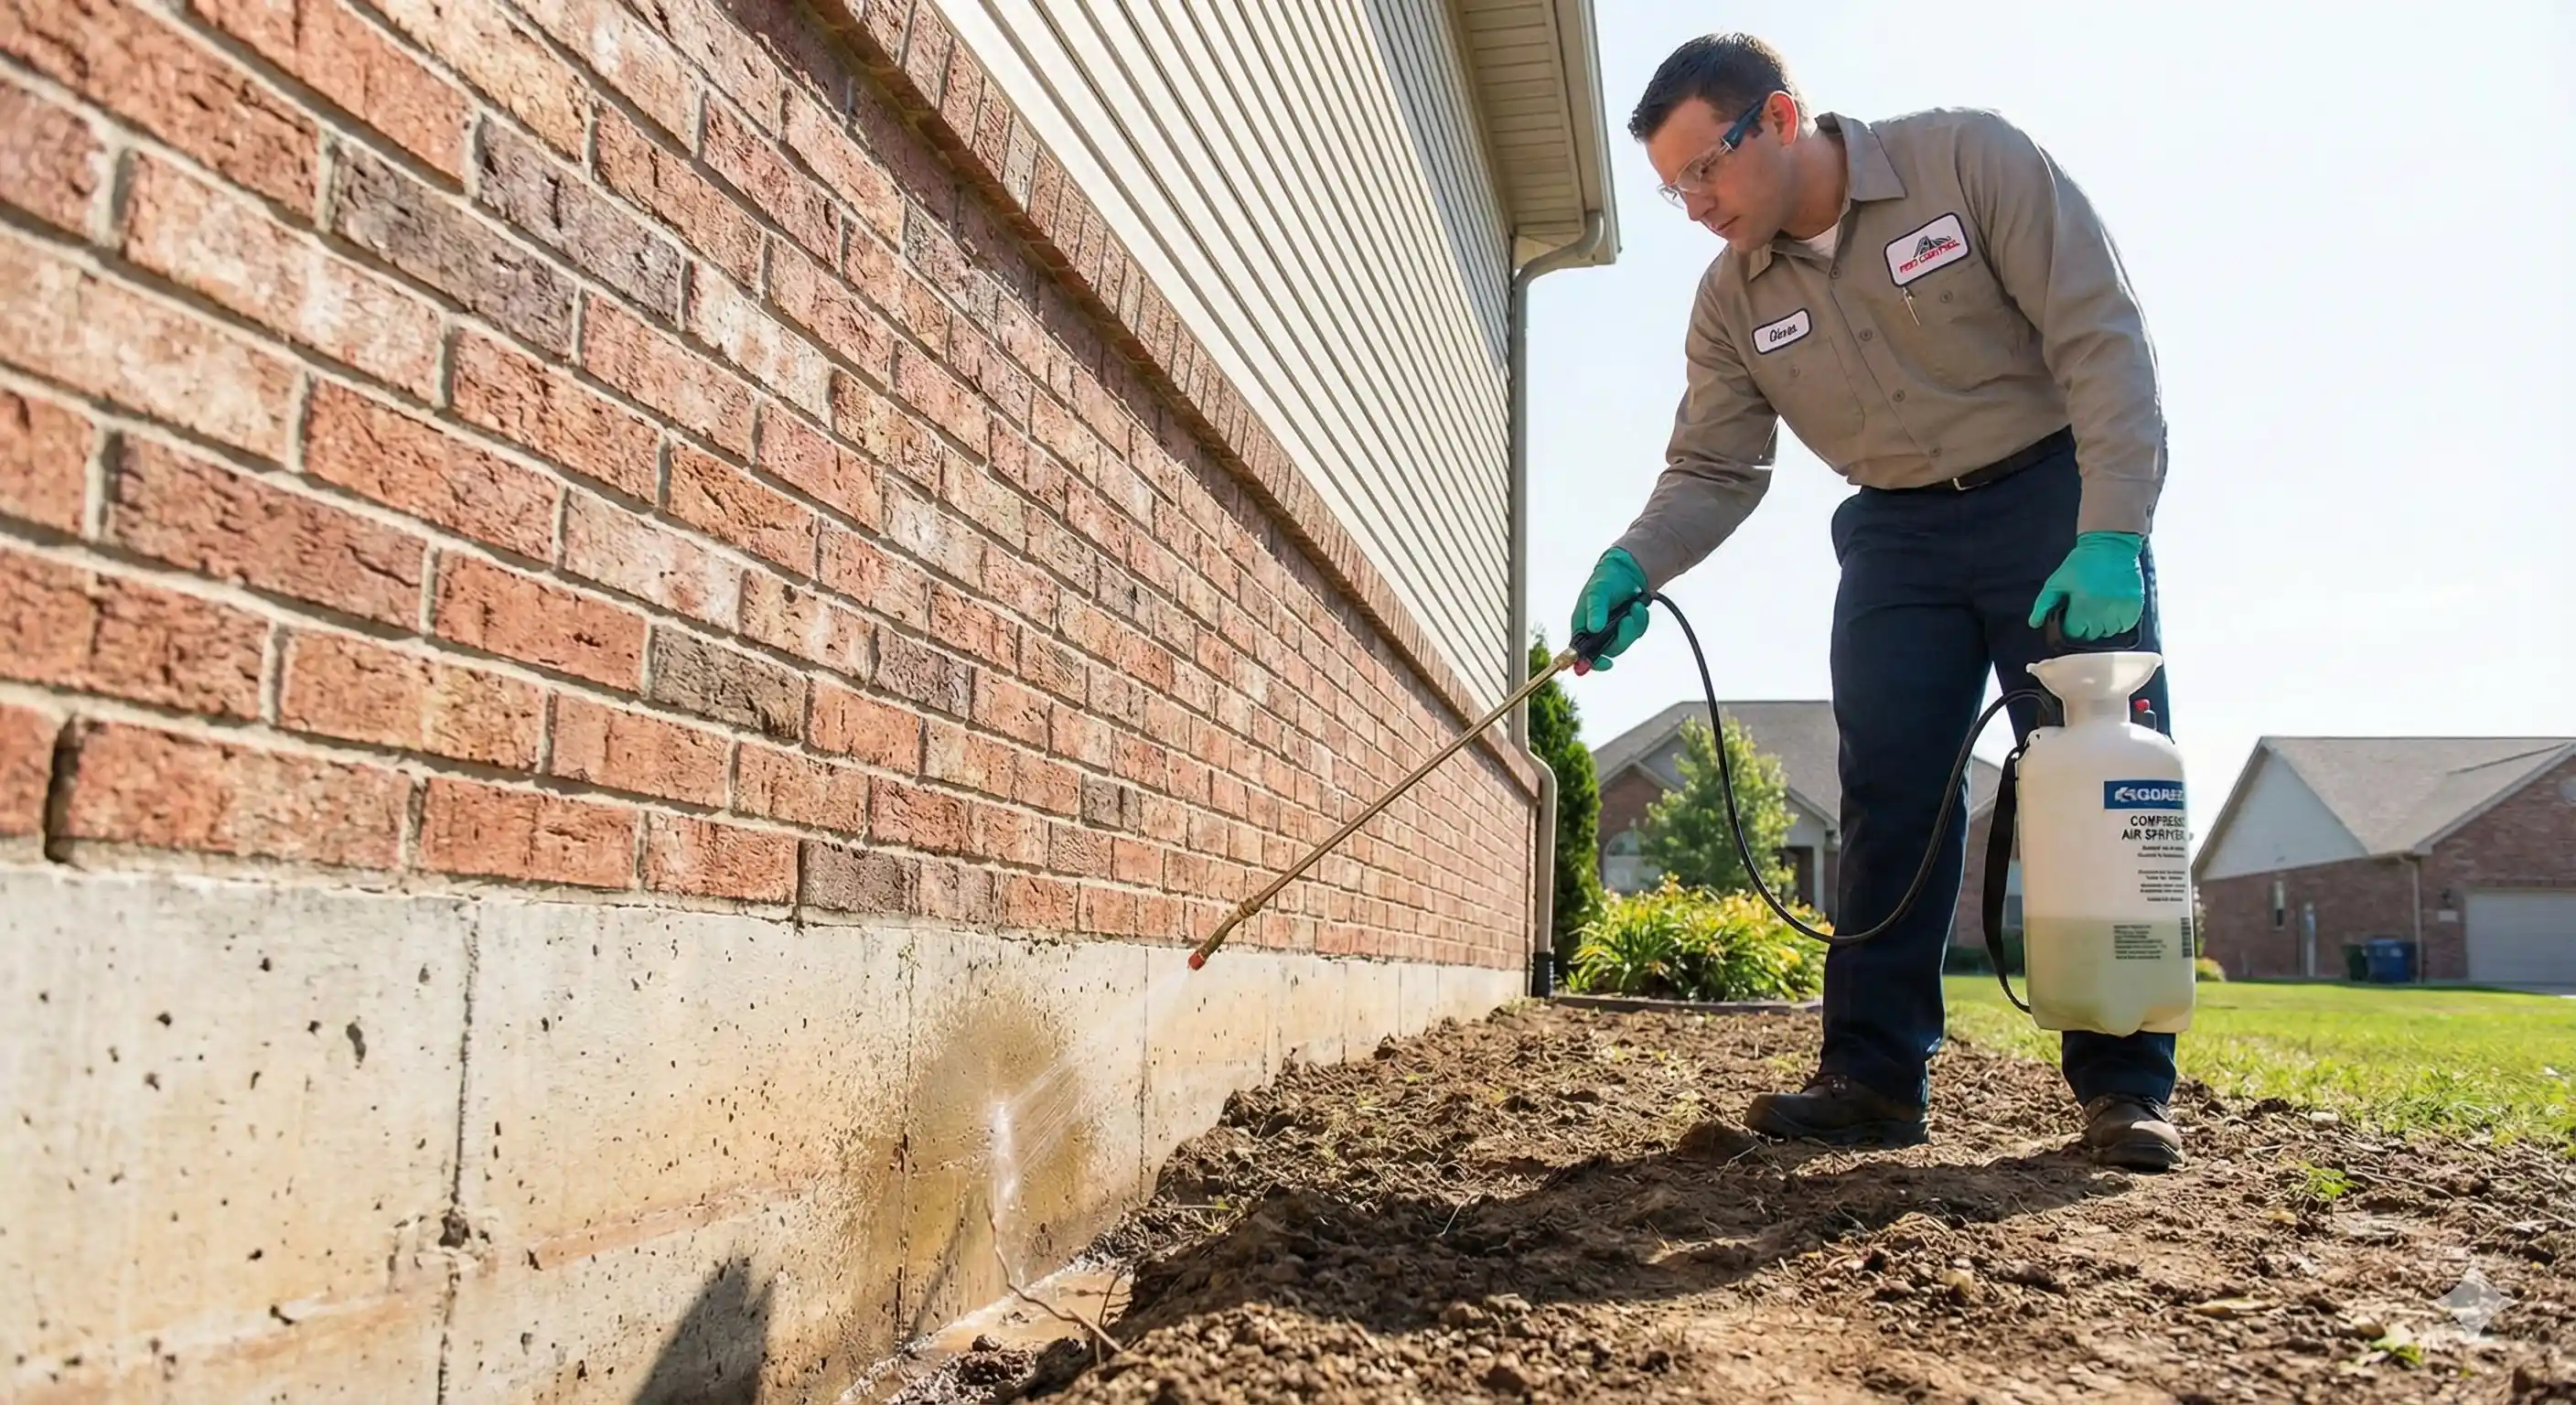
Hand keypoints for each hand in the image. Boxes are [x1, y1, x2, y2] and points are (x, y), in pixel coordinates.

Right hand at [1569, 548, 1649, 672]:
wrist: (1626, 571)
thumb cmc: (1605, 580)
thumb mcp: (1598, 592)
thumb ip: (1595, 610)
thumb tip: (1593, 628)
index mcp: (1582, 627)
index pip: (1581, 653)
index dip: (1590, 662)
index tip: (1605, 663)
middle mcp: (1595, 633)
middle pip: (1608, 650)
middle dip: (1622, 636)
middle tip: (1628, 619)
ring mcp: (1612, 631)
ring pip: (1625, 642)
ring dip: (1633, 626)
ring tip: (1635, 607)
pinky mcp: (1627, 628)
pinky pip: (1636, 633)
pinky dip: (1640, 621)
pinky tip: (1638, 607)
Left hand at [2029, 531, 2144, 638]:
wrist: (2111, 545)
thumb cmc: (2081, 563)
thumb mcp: (2057, 581)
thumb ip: (2043, 604)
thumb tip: (2034, 624)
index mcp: (2082, 606)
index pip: (2074, 633)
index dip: (2070, 626)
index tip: (2070, 616)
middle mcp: (2103, 611)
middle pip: (2091, 635)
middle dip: (2085, 626)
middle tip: (2085, 610)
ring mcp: (2121, 609)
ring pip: (2108, 633)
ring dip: (2102, 626)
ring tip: (2099, 609)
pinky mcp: (2135, 606)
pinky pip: (2125, 626)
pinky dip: (2118, 623)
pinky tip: (2112, 610)